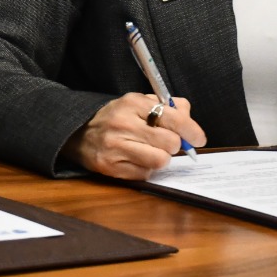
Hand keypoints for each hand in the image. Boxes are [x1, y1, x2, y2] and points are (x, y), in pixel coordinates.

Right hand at [63, 94, 206, 180]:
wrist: (78, 132)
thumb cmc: (116, 117)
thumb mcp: (138, 102)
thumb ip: (168, 107)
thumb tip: (190, 123)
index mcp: (133, 103)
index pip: (174, 119)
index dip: (192, 131)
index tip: (198, 138)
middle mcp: (123, 123)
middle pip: (170, 142)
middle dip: (174, 145)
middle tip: (167, 143)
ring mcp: (115, 146)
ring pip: (160, 161)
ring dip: (161, 159)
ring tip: (151, 152)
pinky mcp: (110, 166)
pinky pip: (145, 174)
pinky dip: (146, 169)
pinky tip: (136, 159)